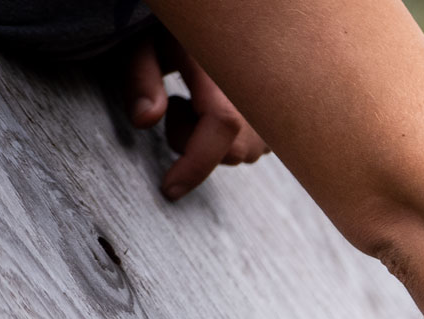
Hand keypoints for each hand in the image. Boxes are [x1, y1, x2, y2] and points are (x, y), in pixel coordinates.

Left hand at [121, 28, 269, 199]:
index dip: (195, 164)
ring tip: (200, 100)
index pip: (221, 126)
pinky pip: (255, 147)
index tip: (169, 189)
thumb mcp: (148, 43)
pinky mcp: (282, 121)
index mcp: (227, 69)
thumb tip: (143, 122)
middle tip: (178, 102)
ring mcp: (276, 110)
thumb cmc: (182, 31)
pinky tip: (222, 108)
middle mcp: (261, 92)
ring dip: (213, 141)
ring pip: (243, 153)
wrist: (227, 24)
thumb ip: (141, 78)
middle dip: (193, 141)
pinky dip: (232, 139)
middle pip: (230, 151)